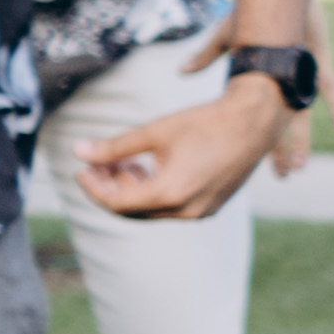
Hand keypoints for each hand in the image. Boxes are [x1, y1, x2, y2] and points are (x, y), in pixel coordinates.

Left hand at [76, 76, 289, 222]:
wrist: (255, 122)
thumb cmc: (205, 123)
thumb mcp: (154, 132)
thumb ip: (114, 147)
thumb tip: (77, 151)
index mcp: (171, 194)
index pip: (117, 204)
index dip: (94, 188)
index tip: (82, 170)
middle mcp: (187, 211)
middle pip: (132, 211)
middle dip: (110, 189)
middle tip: (97, 164)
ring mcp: (201, 211)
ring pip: (151, 210)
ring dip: (131, 189)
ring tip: (122, 162)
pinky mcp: (210, 206)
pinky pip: (170, 208)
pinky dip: (152, 192)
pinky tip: (147, 167)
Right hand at [178, 13, 333, 179]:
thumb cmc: (252, 13)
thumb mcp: (225, 36)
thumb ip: (207, 56)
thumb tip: (181, 71)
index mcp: (259, 85)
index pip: (255, 120)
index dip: (255, 143)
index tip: (248, 164)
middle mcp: (282, 88)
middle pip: (280, 128)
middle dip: (279, 154)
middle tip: (283, 177)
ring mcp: (301, 79)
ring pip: (302, 118)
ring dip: (301, 143)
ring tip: (299, 169)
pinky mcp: (318, 65)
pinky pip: (330, 90)